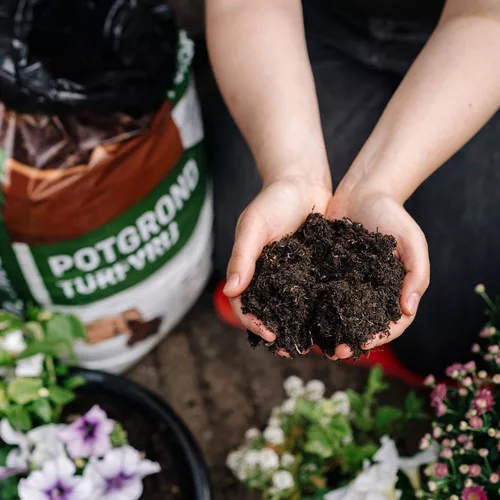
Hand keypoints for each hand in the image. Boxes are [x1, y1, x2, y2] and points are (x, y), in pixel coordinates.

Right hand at [223, 175, 331, 354]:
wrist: (303, 182)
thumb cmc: (273, 200)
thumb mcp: (254, 225)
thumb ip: (242, 256)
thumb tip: (230, 291)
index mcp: (251, 269)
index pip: (245, 304)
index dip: (254, 322)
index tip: (271, 336)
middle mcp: (270, 277)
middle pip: (270, 312)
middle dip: (280, 333)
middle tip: (296, 350)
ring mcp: (292, 275)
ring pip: (293, 308)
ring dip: (300, 327)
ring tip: (315, 344)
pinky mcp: (313, 270)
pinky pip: (314, 293)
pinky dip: (320, 309)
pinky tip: (334, 320)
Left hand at [326, 190, 429, 359]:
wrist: (361, 192)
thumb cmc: (391, 215)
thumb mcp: (412, 240)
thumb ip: (417, 273)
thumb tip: (409, 308)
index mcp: (394, 289)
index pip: (391, 322)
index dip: (378, 337)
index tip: (362, 344)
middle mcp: (370, 291)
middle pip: (363, 325)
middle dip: (351, 341)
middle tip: (335, 352)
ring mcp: (348, 284)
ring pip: (340, 316)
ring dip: (330, 332)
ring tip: (317, 344)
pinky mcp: (328, 274)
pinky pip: (321, 296)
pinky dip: (314, 310)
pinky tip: (302, 319)